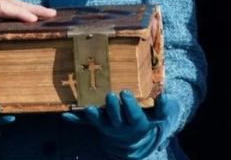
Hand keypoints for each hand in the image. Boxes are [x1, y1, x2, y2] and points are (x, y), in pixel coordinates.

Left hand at [0, 0, 56, 22]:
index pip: (2, 7)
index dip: (18, 13)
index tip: (34, 19)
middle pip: (15, 3)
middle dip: (34, 9)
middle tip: (53, 15)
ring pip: (13, 4)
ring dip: (31, 9)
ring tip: (49, 15)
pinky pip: (8, 7)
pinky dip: (20, 10)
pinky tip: (28, 17)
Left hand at [61, 91, 176, 159]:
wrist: (133, 137)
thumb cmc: (147, 118)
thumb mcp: (159, 115)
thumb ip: (164, 107)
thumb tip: (164, 95)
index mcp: (137, 123)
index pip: (134, 116)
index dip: (130, 106)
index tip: (125, 92)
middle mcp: (121, 126)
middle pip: (116, 118)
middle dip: (113, 107)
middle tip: (110, 94)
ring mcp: (107, 125)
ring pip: (100, 122)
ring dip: (94, 115)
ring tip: (90, 108)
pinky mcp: (96, 122)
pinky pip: (84, 122)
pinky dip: (75, 119)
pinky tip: (65, 116)